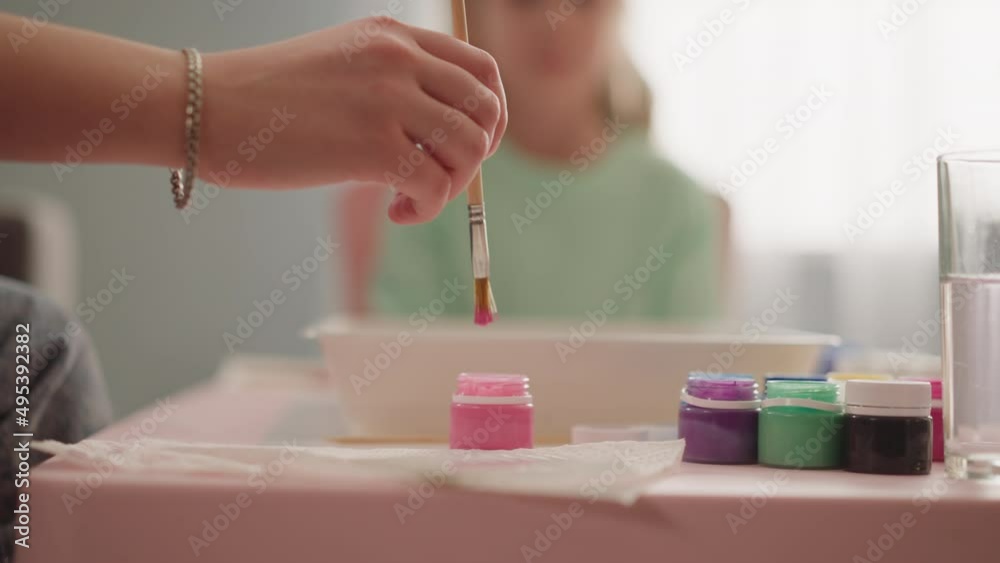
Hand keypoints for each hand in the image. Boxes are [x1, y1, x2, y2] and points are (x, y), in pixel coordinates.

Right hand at [200, 16, 506, 223]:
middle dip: (478, 156)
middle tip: (443, 177)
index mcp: (395, 36)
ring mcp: (388, 99)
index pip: (482, 70)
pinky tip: (396, 212)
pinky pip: (436, 186)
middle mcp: (400, 59)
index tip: (471, 145)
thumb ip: (393, 80)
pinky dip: (426, 209)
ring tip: (411, 197)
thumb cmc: (267, 97)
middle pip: (486, 110)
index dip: (492, 115)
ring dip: (452, 185)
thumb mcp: (342, 63)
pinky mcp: (371, 145)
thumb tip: (443, 131)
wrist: (208, 107)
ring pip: (470, 149)